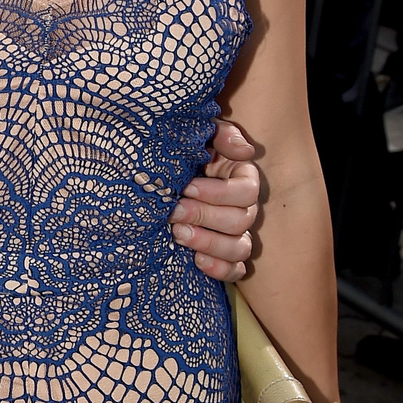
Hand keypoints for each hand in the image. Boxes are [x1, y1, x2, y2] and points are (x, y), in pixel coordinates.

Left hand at [170, 118, 258, 279]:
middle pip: (240, 220)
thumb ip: (222, 134)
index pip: (246, 190)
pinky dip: (219, 269)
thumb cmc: (181, 149)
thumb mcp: (200, 133)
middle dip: (204, 216)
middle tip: (174, 211)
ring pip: (239, 247)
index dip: (218, 192)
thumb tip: (245, 151)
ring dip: (209, 242)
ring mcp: (235, 233)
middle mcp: (243, 207)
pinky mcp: (223, 254)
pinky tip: (196, 261)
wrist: (156, 172)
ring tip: (178, 234)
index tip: (187, 187)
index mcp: (241, 177)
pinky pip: (234, 270)